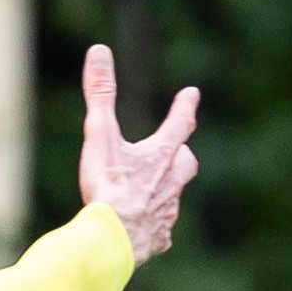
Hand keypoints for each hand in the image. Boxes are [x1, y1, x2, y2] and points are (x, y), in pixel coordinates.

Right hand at [74, 43, 199, 259]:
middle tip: (180, 151)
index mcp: (161, 156)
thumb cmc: (108, 185)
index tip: (191, 94)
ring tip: (153, 194)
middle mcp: (171, 183)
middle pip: (186, 164)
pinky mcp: (158, 239)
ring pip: (173, 198)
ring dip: (166, 192)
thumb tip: (99, 51)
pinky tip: (144, 232)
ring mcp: (167, 213)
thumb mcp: (100, 134)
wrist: (113, 238)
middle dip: (182, 155)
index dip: (184, 107)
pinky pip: (160, 232)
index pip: (179, 124)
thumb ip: (100, 93)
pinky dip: (154, 227)